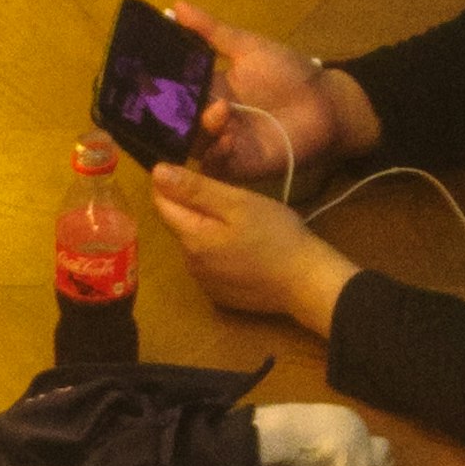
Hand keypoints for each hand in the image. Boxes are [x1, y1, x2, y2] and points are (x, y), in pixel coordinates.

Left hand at [148, 166, 353, 335]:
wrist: (308, 283)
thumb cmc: (277, 236)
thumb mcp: (238, 203)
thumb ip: (196, 189)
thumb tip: (156, 171)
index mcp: (192, 238)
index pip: (162, 204)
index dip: (171, 184)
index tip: (192, 171)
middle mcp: (190, 264)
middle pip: (180, 225)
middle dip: (194, 207)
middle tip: (228, 196)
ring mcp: (205, 283)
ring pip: (196, 245)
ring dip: (207, 229)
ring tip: (240, 221)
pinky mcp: (221, 295)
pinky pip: (211, 265)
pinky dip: (220, 252)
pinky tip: (245, 248)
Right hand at [171, 6, 346, 190]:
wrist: (326, 103)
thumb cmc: (290, 73)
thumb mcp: (248, 47)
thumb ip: (211, 31)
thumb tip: (174, 5)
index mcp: (209, 90)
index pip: (173, 91)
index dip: (158, 88)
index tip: (142, 79)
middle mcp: (209, 119)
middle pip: (177, 121)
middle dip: (174, 114)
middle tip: (177, 102)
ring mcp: (222, 143)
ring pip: (194, 144)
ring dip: (203, 129)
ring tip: (221, 111)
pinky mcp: (239, 166)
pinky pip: (216, 166)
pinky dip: (217, 153)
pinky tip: (229, 138)